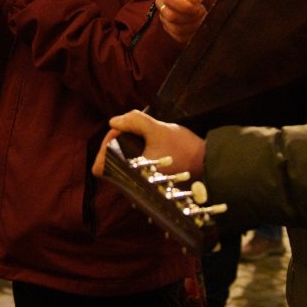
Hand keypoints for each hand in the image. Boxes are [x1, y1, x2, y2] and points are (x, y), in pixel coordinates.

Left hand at [91, 110, 206, 179]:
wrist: (207, 163)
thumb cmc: (183, 148)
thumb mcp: (157, 129)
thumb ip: (134, 121)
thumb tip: (113, 121)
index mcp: (130, 174)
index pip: (99, 167)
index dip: (105, 146)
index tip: (120, 131)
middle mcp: (133, 184)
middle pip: (108, 164)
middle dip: (115, 143)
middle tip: (128, 129)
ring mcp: (141, 184)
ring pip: (120, 165)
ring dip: (125, 148)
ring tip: (139, 135)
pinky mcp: (149, 181)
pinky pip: (132, 167)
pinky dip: (134, 154)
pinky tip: (147, 143)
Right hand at [156, 0, 219, 43]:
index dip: (184, 6)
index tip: (198, 7)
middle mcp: (161, 2)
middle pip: (170, 16)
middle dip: (190, 16)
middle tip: (203, 11)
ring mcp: (164, 16)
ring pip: (175, 28)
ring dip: (193, 26)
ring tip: (202, 17)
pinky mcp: (170, 28)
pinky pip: (178, 37)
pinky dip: (191, 33)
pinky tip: (199, 25)